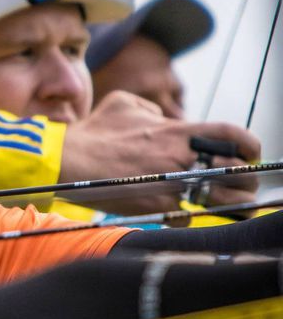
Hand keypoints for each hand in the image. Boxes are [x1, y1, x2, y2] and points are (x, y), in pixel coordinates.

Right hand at [60, 92, 260, 215]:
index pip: (231, 134)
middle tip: (239, 184)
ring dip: (226, 202)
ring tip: (221, 203)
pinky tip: (174, 211)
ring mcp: (170, 183)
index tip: (250, 153)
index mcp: (175, 130)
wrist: (68, 161)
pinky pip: (184, 215)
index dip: (249, 144)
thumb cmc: (92, 132)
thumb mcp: (122, 104)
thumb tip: (159, 116)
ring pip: (219, 198)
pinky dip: (182, 214)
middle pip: (235, 170)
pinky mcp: (156, 205)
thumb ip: (150, 108)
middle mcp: (179, 157)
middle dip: (244, 179)